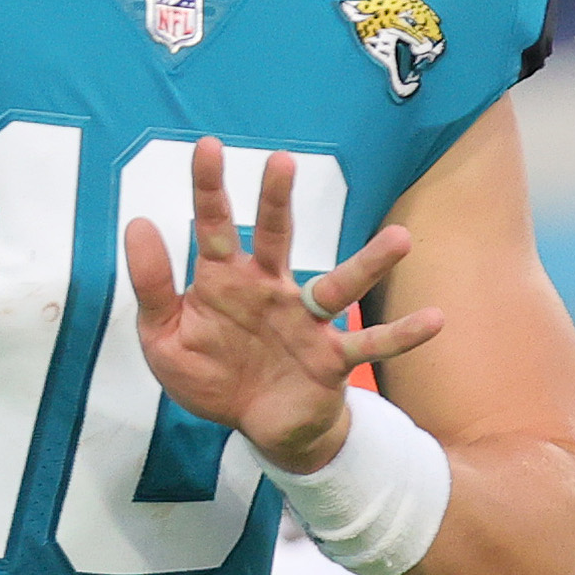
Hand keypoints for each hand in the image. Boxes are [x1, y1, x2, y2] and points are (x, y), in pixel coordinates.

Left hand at [125, 141, 443, 468]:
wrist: (258, 427)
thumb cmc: (214, 375)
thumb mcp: (165, 339)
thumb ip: (153, 286)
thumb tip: (138, 224)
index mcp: (226, 282)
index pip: (214, 227)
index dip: (209, 189)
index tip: (208, 147)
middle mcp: (271, 290)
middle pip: (277, 238)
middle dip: (277, 201)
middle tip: (280, 161)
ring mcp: (306, 322)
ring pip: (339, 286)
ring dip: (370, 264)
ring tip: (401, 239)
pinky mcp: (331, 359)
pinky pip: (370, 344)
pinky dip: (402, 334)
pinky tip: (435, 320)